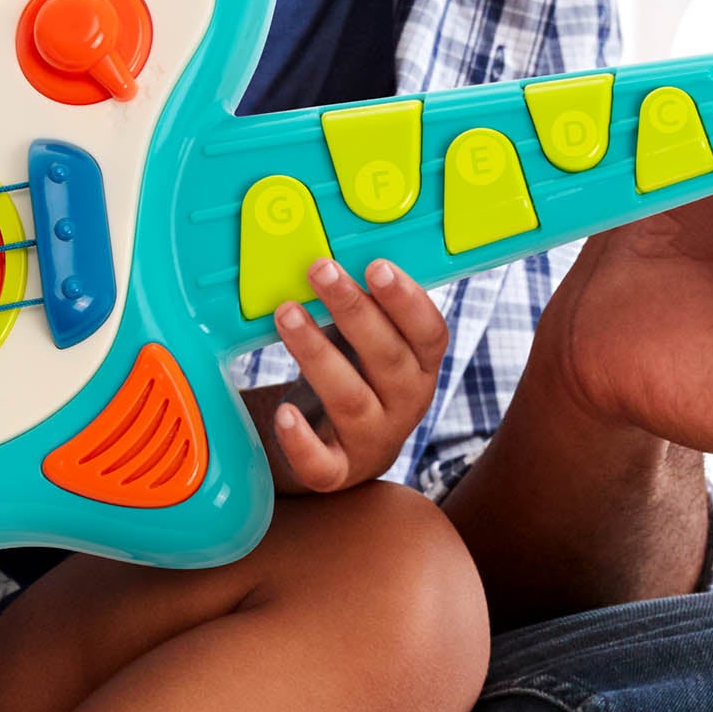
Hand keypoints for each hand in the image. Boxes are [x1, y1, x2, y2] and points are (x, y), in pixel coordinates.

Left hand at [250, 257, 448, 492]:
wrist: (340, 445)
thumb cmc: (354, 369)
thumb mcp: (365, 334)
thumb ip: (361, 299)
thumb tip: (330, 240)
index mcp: (421, 364)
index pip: (430, 333)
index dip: (407, 300)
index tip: (376, 265)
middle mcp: (406, 403)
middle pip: (388, 359)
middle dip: (353, 311)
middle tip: (319, 269)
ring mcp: (372, 439)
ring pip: (350, 399)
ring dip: (316, 353)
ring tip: (285, 313)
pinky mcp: (337, 471)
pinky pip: (323, 464)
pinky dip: (302, 441)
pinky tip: (283, 413)